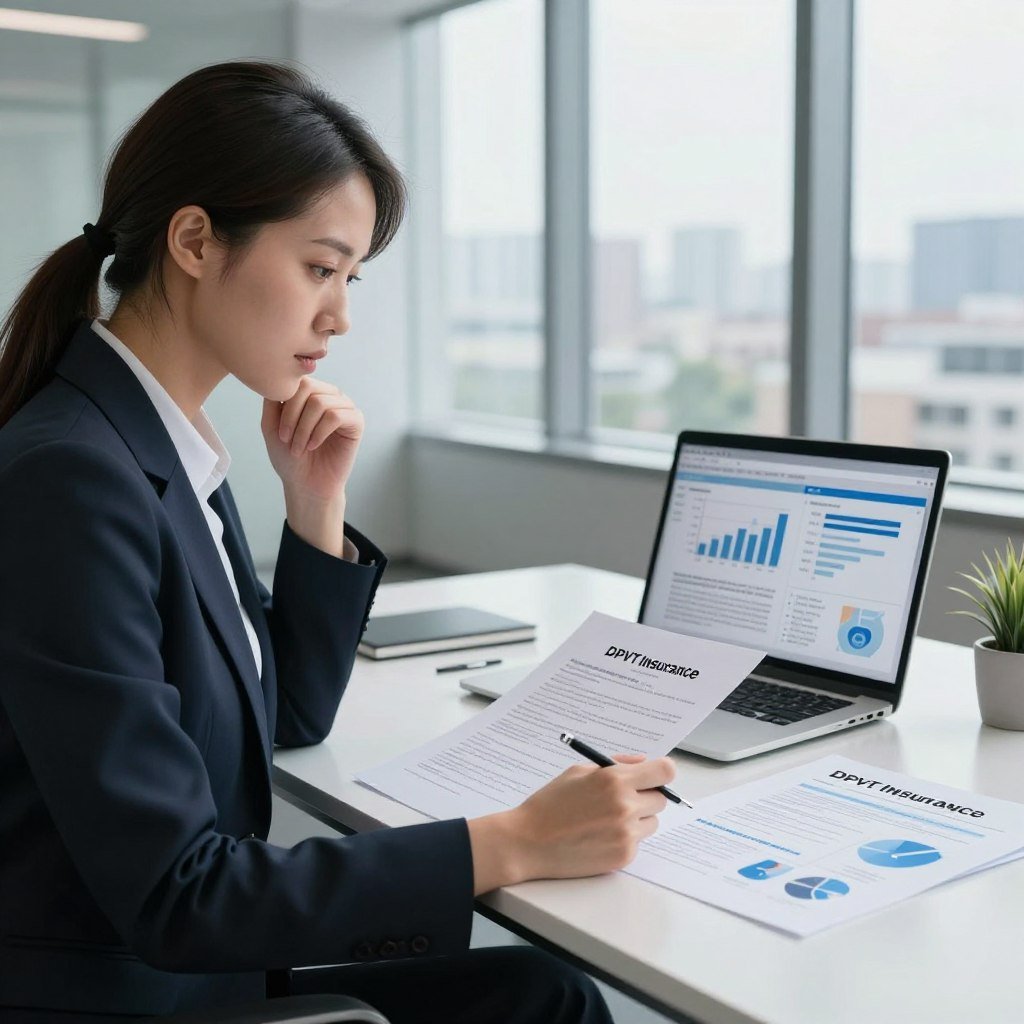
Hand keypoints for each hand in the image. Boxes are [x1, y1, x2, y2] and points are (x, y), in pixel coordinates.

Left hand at [261, 378, 363, 503]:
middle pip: (308, 388)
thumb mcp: (271, 425)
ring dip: (304, 429)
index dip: (284, 405)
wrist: (306, 484)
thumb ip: (271, 399)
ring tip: (300, 447)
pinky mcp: (356, 421)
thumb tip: (279, 378)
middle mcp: (329, 395)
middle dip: (293, 416)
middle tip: (287, 439)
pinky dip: (320, 432)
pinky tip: (314, 445)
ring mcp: (344, 406)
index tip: (280, 433)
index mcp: (310, 392)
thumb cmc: (290, 457)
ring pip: (321, 403)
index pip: (297, 380)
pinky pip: (336, 416)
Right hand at [467, 754, 675, 893]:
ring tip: (606, 820)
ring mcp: (626, 833)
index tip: (654, 776)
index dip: (661, 773)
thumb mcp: (579, 771)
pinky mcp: (623, 856)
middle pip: (661, 799)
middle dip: (645, 796)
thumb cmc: (550, 804)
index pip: (665, 771)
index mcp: (614, 779)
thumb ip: (617, 764)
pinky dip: (624, 839)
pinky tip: (599, 836)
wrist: (528, 841)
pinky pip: (638, 842)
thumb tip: (644, 762)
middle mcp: (625, 805)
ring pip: (651, 822)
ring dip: (637, 819)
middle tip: (620, 800)